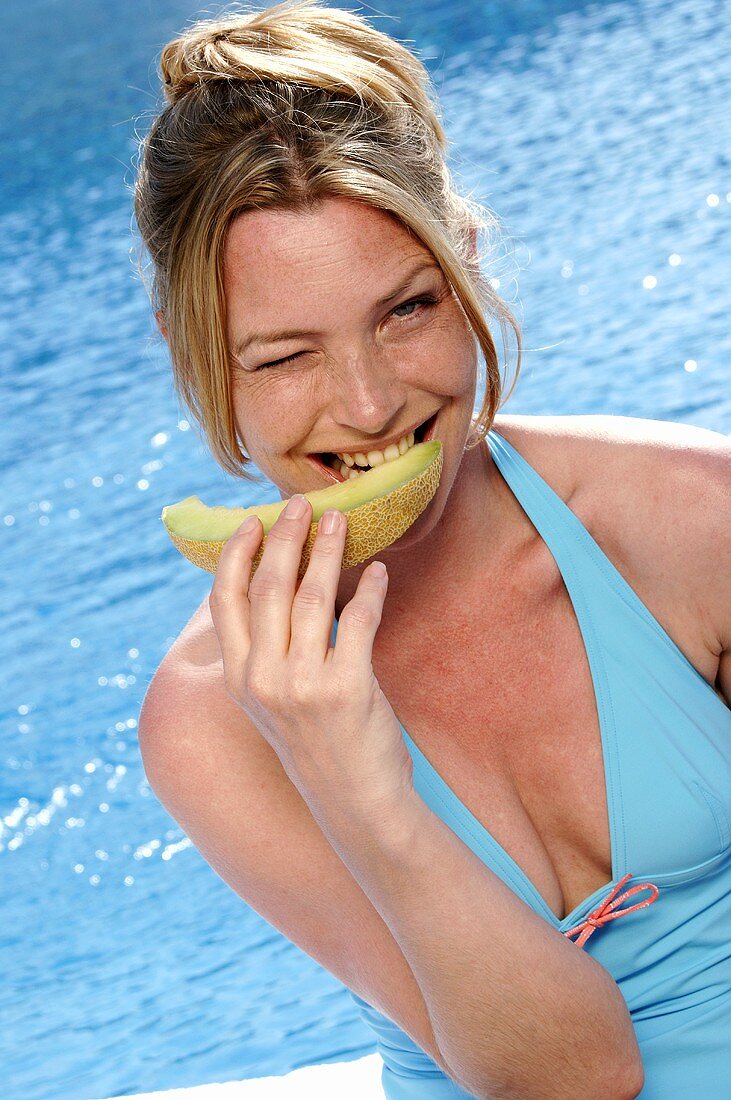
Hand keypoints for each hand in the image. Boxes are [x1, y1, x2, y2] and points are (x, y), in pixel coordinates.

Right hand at [208, 494, 414, 832]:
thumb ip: (265, 654)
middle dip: (287, 538)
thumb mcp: (272, 705)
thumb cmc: (317, 747)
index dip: (238, 554)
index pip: (225, 601)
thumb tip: (277, 588)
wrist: (356, 804)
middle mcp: (263, 679)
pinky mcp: (347, 687)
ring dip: (329, 551)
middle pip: (269, 587)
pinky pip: (360, 620)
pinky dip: (371, 590)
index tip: (254, 522)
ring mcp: (303, 684)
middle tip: (304, 506)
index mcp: (239, 680)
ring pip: (313, 596)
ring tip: (342, 522)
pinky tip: (380, 572)